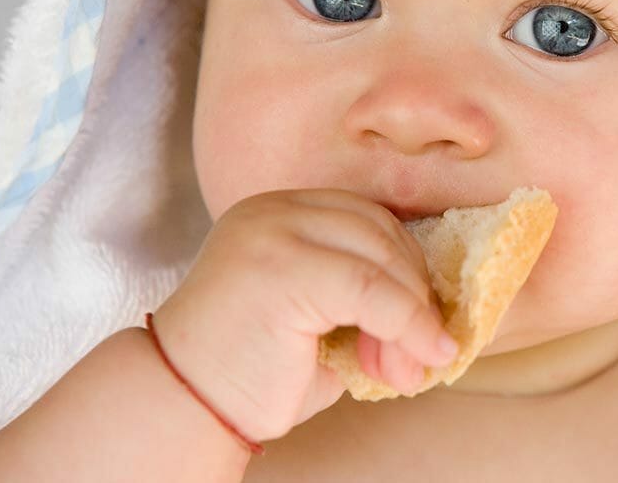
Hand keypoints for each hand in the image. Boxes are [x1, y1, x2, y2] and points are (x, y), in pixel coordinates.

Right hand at [150, 188, 457, 442]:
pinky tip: (411, 364)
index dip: (406, 273)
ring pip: (382, 258)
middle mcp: (274, 209)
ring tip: (405, 370)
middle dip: (413, 297)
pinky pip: (371, 290)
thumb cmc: (253, 372)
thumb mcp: (319, 321)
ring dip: (411, 318)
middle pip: (381, 232)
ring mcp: (273, 232)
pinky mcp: (280, 267)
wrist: (183, 407)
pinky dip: (406, 327)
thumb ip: (368, 300)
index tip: (420, 329)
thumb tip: (435, 316)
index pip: (370, 221)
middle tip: (418, 359)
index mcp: (282, 211)